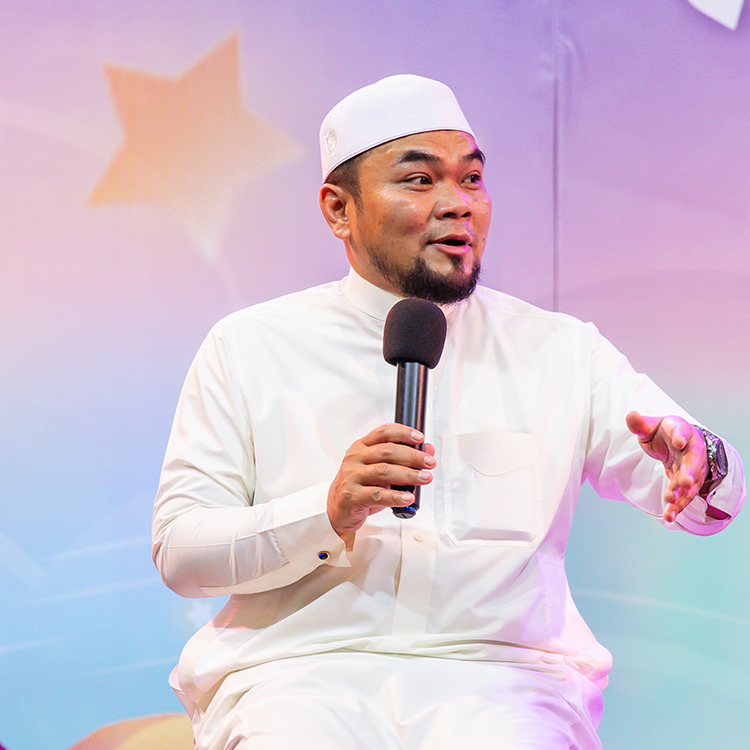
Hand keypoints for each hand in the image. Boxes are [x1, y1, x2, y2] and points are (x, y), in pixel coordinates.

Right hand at [328, 423, 435, 548]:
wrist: (337, 509)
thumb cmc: (360, 487)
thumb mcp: (379, 470)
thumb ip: (400, 460)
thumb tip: (427, 451)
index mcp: (361, 447)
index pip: (383, 432)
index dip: (403, 433)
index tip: (419, 438)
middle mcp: (355, 458)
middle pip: (387, 451)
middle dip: (412, 456)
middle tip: (429, 462)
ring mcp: (352, 476)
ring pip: (384, 471)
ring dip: (408, 474)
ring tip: (424, 478)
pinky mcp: (352, 495)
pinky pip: (378, 494)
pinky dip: (396, 496)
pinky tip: (407, 497)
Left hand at [626, 411, 707, 522]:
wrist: (679, 441)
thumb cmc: (665, 432)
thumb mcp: (651, 426)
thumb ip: (641, 424)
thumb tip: (630, 415)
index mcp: (682, 431)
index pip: (682, 432)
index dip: (681, 436)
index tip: (679, 442)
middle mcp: (692, 450)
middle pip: (692, 462)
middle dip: (688, 473)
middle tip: (683, 483)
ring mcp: (692, 468)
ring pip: (690, 483)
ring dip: (681, 495)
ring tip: (670, 506)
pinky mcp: (687, 482)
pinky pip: (684, 495)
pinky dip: (677, 505)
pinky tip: (669, 516)